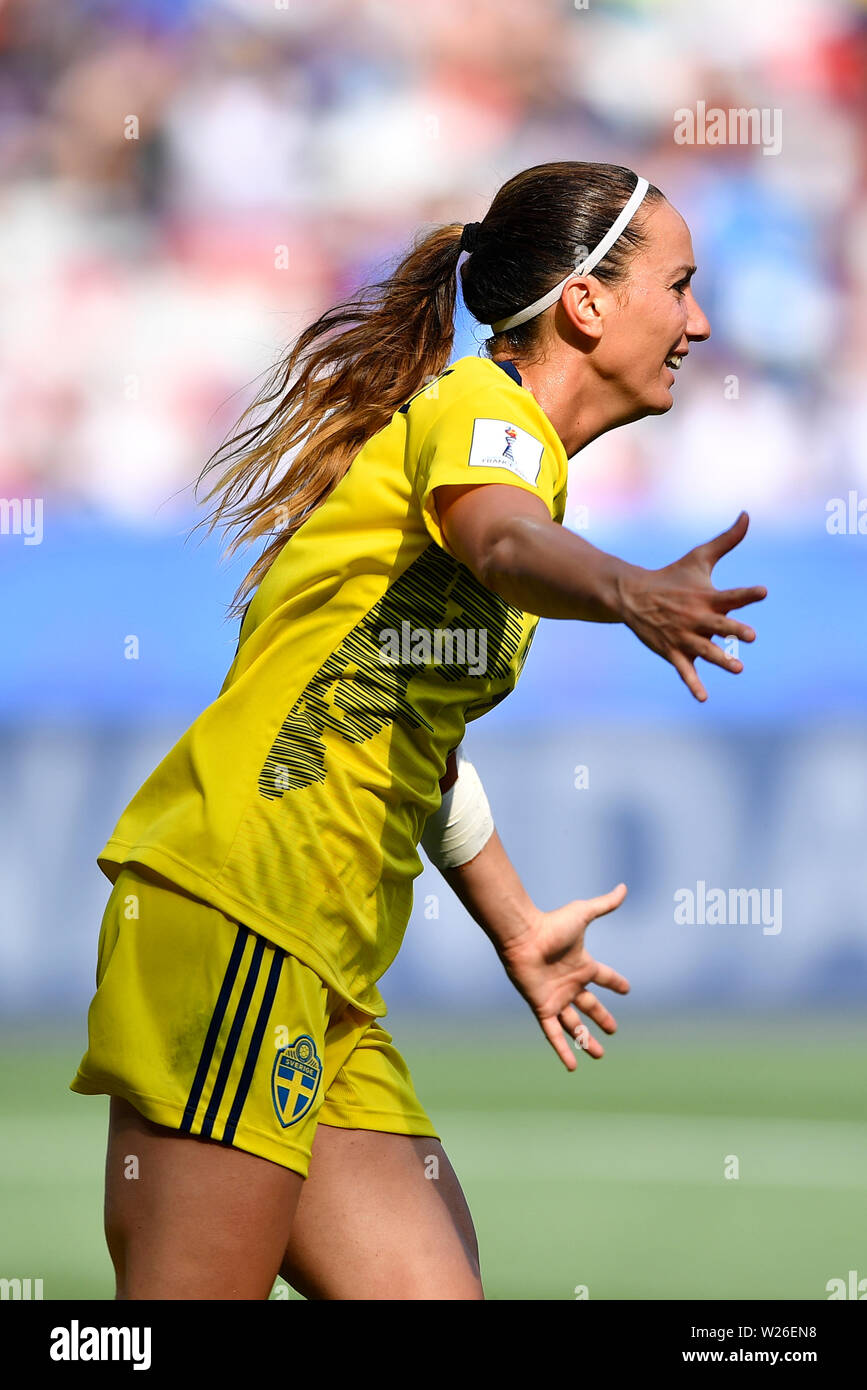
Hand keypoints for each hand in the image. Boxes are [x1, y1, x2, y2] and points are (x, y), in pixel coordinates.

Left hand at [497, 883, 629, 1070]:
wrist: (523, 936)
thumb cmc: (551, 924)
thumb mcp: (583, 914)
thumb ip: (604, 904)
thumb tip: (624, 888)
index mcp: (582, 965)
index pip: (604, 977)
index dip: (615, 982)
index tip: (627, 989)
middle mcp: (570, 984)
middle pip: (590, 1005)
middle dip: (602, 1017)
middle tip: (613, 1029)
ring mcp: (556, 997)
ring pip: (575, 1024)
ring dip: (587, 1040)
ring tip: (600, 1055)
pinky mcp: (543, 1008)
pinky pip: (554, 1034)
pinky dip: (563, 1049)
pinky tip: (572, 1066)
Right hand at [618, 511, 766, 701]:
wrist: (632, 595)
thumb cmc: (672, 576)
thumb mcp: (699, 557)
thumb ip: (728, 539)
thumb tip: (747, 514)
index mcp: (706, 596)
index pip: (731, 595)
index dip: (747, 594)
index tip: (762, 592)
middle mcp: (696, 617)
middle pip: (719, 625)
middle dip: (733, 630)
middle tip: (750, 635)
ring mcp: (683, 637)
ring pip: (705, 651)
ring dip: (720, 660)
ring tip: (738, 668)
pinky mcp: (672, 651)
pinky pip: (685, 670)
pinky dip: (693, 684)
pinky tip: (704, 698)